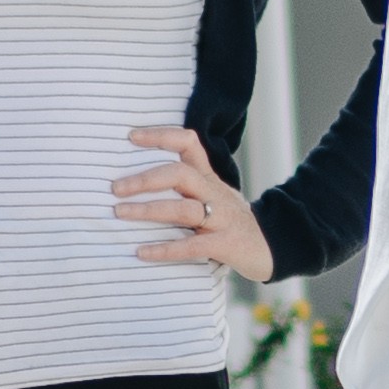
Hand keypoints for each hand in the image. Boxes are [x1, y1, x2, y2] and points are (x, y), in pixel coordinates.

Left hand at [117, 124, 273, 277]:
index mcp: (209, 178)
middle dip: (145, 179)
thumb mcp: (213, 196)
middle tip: (116, 188)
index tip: (131, 137)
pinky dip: (165, 249)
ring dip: (148, 210)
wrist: (272, 248)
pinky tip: (142, 252)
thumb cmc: (230, 222)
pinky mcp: (227, 244)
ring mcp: (222, 219)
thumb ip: (185, 188)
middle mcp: (215, 193)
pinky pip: (193, 245)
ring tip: (120, 213)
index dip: (161, 136)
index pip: (189, 144)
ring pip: (183, 209)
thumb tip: (137, 182)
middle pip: (180, 175)